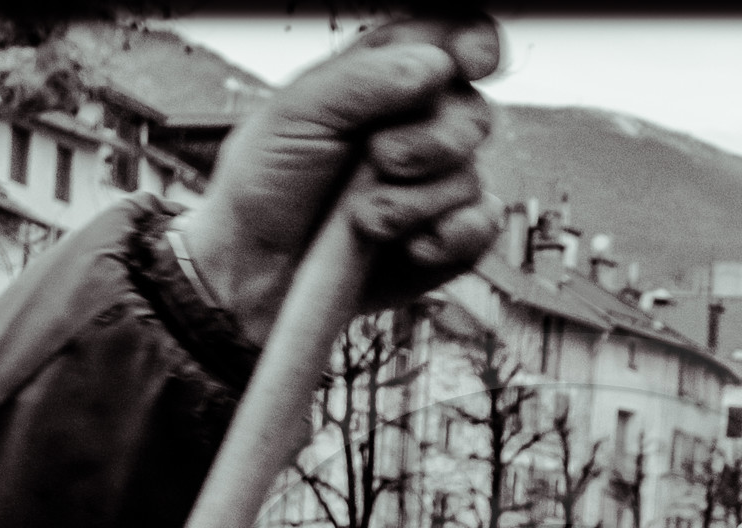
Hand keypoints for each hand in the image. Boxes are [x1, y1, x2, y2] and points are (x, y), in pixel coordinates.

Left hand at [180, 15, 504, 342]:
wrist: (260, 269)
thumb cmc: (267, 185)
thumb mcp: (296, 112)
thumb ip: (362, 79)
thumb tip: (434, 66)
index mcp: (384, 80)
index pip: (448, 43)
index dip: (471, 44)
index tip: (472, 61)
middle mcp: (418, 129)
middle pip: (473, 114)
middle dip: (433, 140)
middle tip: (381, 159)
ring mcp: (435, 187)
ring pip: (470, 176)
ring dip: (419, 200)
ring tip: (366, 218)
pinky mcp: (447, 241)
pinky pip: (482, 228)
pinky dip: (450, 236)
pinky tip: (410, 244)